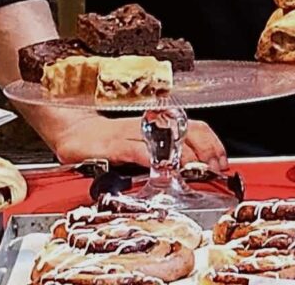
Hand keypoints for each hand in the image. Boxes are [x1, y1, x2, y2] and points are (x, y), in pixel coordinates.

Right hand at [43, 113, 228, 170]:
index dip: (212, 142)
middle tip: (215, 168)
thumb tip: (193, 167)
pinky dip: (151, 160)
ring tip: (196, 170)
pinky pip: (136, 151)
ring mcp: (130, 134)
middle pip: (186, 131)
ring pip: (165, 142)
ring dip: (184, 157)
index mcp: (158, 125)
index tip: (222, 161)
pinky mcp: (111, 146)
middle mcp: (148, 126)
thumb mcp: (140, 144)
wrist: (72, 132)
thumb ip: (163, 152)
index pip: (195, 127)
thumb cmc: (107, 140)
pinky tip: (161, 170)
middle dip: (206, 150)